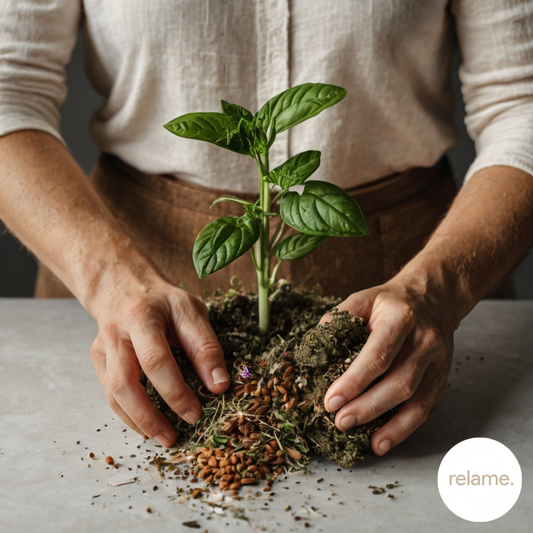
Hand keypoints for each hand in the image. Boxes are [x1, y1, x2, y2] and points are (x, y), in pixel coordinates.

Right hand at [89, 269, 229, 447]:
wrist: (123, 286)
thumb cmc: (163, 301)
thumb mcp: (191, 311)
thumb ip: (205, 345)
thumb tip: (219, 385)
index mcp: (141, 317)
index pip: (156, 361)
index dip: (176, 391)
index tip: (197, 412)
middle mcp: (115, 334)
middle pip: (126, 383)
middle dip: (151, 415)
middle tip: (176, 436)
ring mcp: (102, 349)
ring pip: (114, 394)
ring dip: (139, 422)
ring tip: (164, 438)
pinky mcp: (97, 361)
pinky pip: (110, 395)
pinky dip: (129, 415)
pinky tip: (148, 426)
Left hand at [321, 275, 455, 455]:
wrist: (432, 298)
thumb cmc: (390, 302)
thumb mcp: (363, 298)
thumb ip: (339, 317)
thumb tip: (315, 344)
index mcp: (401, 318)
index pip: (377, 355)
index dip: (354, 382)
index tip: (331, 401)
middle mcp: (425, 341)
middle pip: (399, 382)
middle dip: (368, 408)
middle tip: (341, 422)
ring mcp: (439, 361)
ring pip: (418, 401)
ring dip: (392, 427)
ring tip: (368, 444)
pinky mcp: (444, 377)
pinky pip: (427, 407)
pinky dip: (407, 427)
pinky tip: (386, 439)